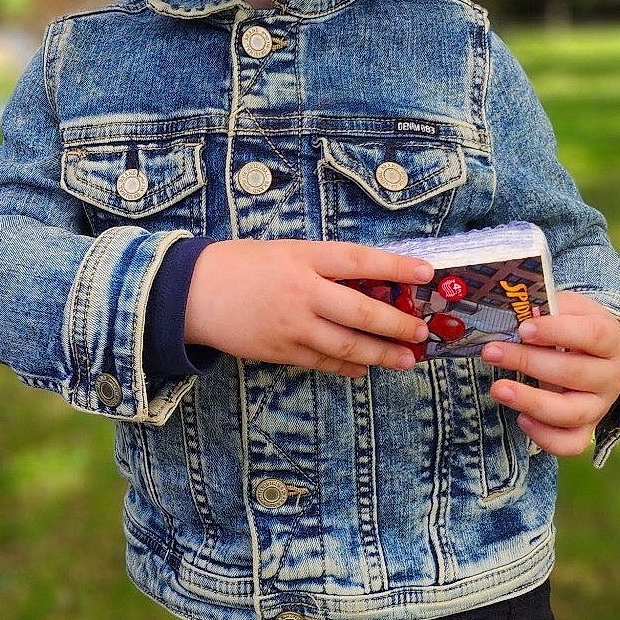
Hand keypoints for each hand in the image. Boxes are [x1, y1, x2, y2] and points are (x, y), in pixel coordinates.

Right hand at [185, 239, 434, 377]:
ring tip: (405, 360)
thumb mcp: (285, 251)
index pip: (361, 260)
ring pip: (346, 345)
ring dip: (380, 354)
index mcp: (304, 257)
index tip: (428, 273)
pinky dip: (348, 367)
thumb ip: (323, 265)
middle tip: (420, 332)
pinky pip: (322, 362)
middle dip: (396, 324)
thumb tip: (370, 281)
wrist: (191, 292)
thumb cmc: (241, 265)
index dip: (397, 266)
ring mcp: (291, 325)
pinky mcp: (280, 351)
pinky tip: (365, 368)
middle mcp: (301, 291)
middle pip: (361, 311)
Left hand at [481, 291, 619, 456]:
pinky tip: (521, 420)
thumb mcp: (570, 308)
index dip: (557, 332)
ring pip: (571, 412)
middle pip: (573, 373)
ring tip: (498, 389)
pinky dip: (546, 437)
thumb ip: (549, 308)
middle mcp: (611, 376)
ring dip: (531, 401)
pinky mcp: (587, 429)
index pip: (591, 335)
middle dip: (528, 362)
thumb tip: (519, 314)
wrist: (599, 353)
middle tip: (492, 352)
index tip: (523, 329)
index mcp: (612, 340)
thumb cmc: (577, 326)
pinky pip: (571, 443)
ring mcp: (600, 406)